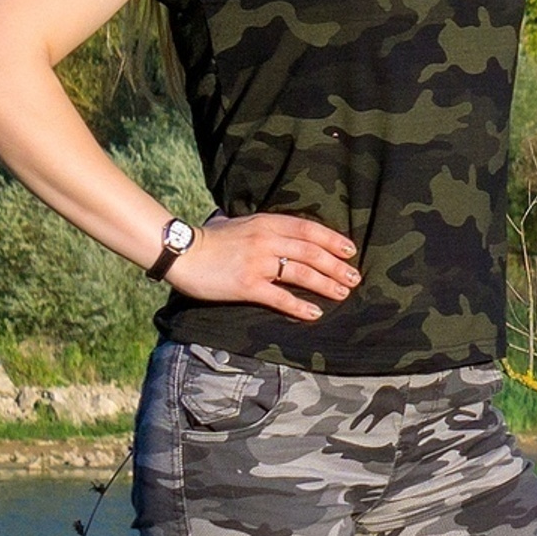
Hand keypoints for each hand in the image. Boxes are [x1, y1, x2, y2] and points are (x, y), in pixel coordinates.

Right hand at [162, 213, 361, 320]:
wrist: (182, 253)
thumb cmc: (210, 239)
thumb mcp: (240, 222)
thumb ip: (264, 225)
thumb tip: (281, 228)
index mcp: (267, 223)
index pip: (309, 229)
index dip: (333, 240)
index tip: (350, 250)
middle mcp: (266, 241)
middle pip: (312, 253)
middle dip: (337, 266)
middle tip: (355, 278)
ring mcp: (258, 263)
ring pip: (302, 273)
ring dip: (326, 284)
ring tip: (342, 293)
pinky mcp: (247, 285)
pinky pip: (279, 297)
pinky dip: (299, 306)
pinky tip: (314, 313)